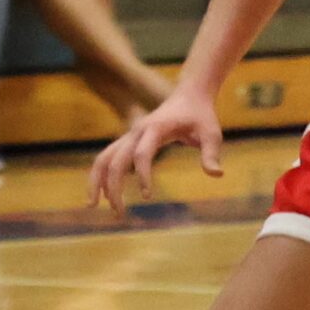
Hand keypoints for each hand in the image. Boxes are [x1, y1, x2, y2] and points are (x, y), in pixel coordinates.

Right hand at [88, 81, 222, 214]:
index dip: (143, 175)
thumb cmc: (201, 116)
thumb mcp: (211, 134)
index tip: (148, 196)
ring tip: (92, 205)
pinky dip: (101, 176)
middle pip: (114, 159)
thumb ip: (211, 154)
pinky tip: (103, 196)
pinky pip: (108, 158)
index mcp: (155, 128)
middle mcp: (136, 131)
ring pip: (103, 158)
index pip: (141, 154)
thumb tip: (216, 175)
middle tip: (119, 214)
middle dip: (113, 187)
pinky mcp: (128, 141)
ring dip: (97, 181)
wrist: (188, 96)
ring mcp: (129, 136)